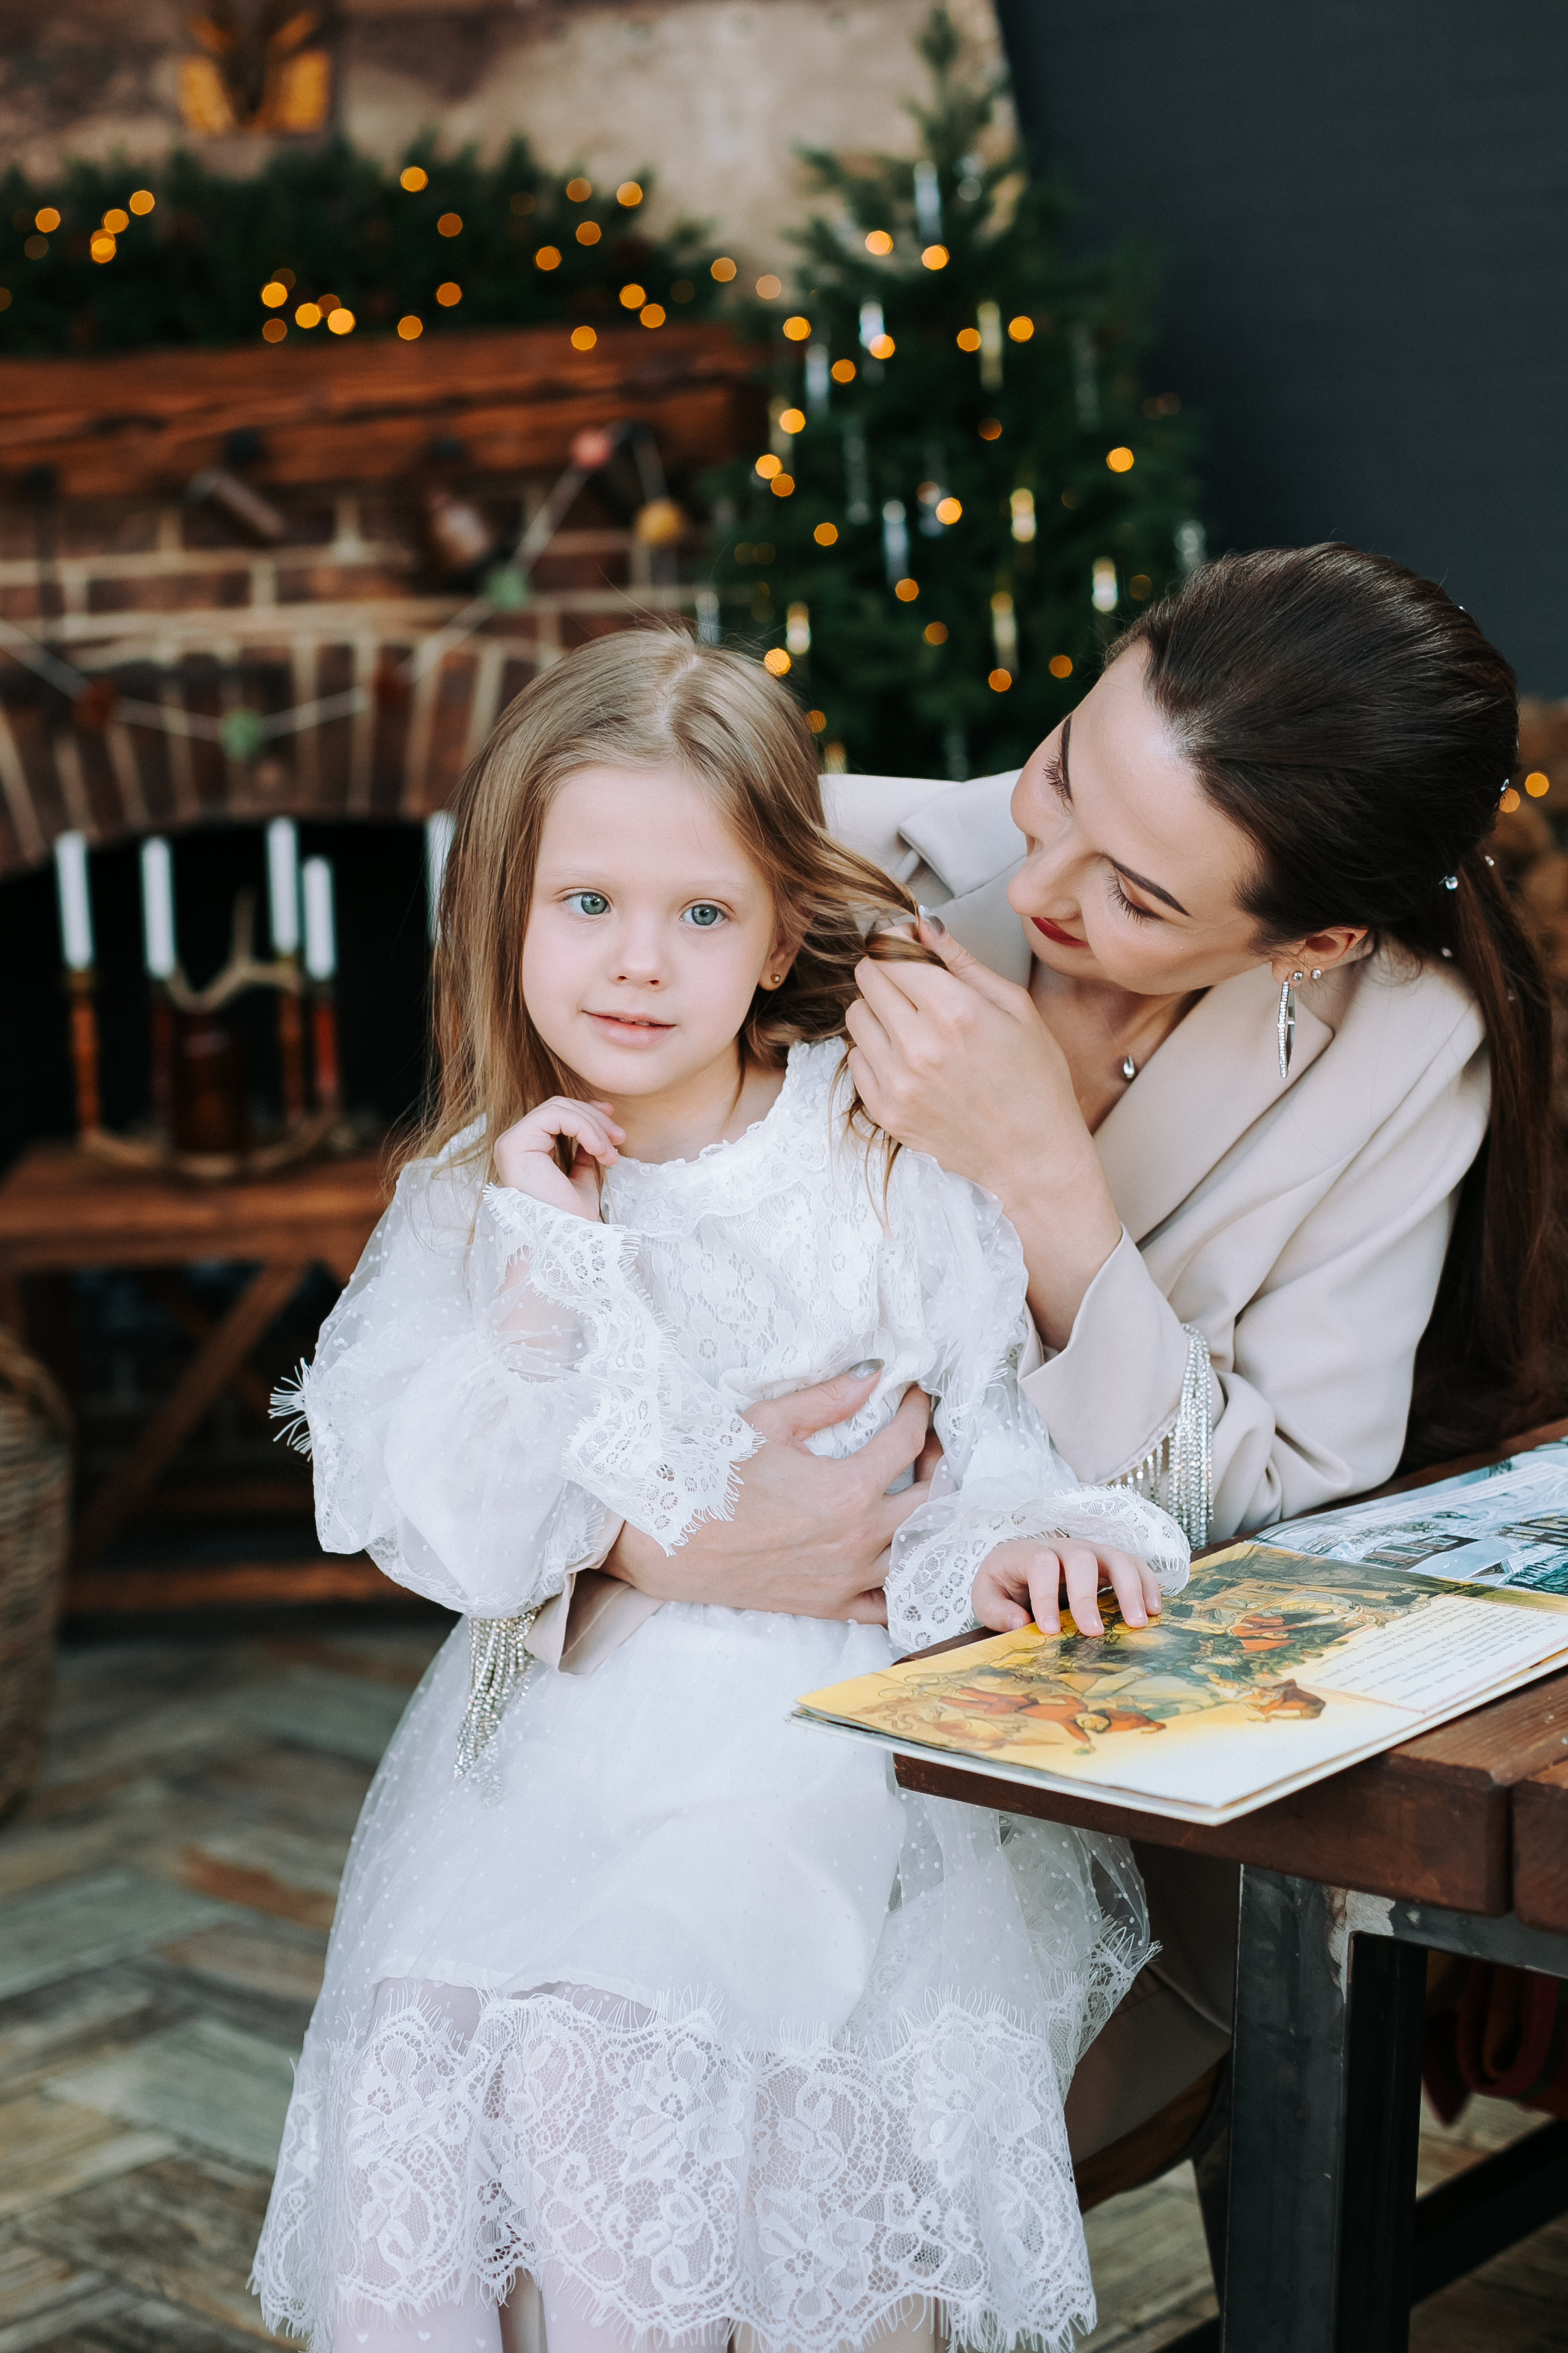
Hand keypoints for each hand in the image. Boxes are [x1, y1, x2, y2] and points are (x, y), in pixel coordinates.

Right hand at [494, 1096, 623, 1221]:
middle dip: (595, 1119)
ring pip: (559, 1108)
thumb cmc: (571, 1220)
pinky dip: (584, 1127)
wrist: (563, 1242)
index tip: (614, 1122)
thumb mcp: (582, 1180)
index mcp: (527, 1151)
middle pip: (559, 1107)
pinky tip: (599, 1149)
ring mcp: (511, 1143)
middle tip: (621, 1138)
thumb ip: (584, 1155)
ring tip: (611, 1153)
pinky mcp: (515, 1144)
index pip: (557, 1115)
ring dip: (593, 1126)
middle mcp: (514, 1144)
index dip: (587, 1112)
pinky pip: (555, 1116)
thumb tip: (595, 1133)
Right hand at [606, 1366, 936, 1620]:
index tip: (915, 1395)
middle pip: (930, 1500)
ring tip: (919, 1492)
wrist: (665, 1536)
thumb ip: (829, 1399)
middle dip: (936, 1463)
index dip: (918, 1411)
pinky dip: (902, 1581)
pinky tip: (900, 1556)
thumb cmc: (710, 1474)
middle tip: (928, 1442)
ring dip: (927, 1518)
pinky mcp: (829, 1606)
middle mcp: (859, 1540)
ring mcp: (847, 1580)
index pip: (908, 1443)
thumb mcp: (770, 1423)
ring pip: (917, 1551)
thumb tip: (874, 1374)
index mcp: (848, 1490)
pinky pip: (887, 1605)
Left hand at [848, 917, 1085, 1196]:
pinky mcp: (885, 1111)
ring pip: (856, 1016)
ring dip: (878, 1011)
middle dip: (886, 972)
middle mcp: (918, 1046)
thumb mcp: (1015, 1007)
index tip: (906, 945)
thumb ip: (963, 962)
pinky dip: (876, 1052)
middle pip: (867, 979)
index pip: (890, 953)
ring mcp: (897, 1082)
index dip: (896, 942)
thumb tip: (924, 926)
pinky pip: (856, 1059)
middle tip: (913, 984)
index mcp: (954, 1011)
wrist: (1033, 1155)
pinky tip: (910, 1060)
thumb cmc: (1035, 1080)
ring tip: (914, 1026)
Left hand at [973, 1537, 1163, 1638]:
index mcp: (1027, 1553)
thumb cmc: (1005, 1584)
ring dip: (1130, 1589)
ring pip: (1116, 1557)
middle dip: (1088, 1597)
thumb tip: (1020, 1622)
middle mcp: (1063, 1547)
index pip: (1041, 1565)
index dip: (1046, 1597)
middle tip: (1094, 1632)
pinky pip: (1135, 1565)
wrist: (1019, 1565)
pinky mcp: (1110, 1562)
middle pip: (1081, 1559)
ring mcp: (1091, 1551)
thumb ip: (996, 1610)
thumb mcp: (986, 1596)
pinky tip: (1155, 1611)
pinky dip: (1148, 1585)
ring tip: (1138, 1623)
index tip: (1051, 1630)